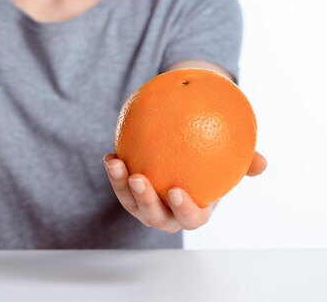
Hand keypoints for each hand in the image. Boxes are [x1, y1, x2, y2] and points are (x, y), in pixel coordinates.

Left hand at [102, 151, 266, 232]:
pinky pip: (119, 185)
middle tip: (139, 179)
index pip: (191, 218)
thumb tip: (260, 162)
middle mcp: (168, 215)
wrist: (186, 156)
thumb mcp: (230, 160)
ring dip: (121, 185)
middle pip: (155, 216)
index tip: (177, 191)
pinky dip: (114, 172)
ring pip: (131, 203)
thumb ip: (245, 161)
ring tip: (116, 164)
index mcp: (195, 211)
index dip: (183, 209)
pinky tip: (111, 154)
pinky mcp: (129, 194)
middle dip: (145, 201)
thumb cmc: (212, 162)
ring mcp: (146, 206)